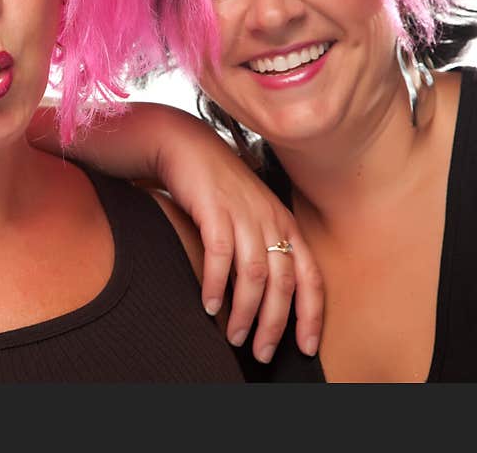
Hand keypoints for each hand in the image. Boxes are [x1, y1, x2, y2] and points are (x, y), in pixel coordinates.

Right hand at [157, 125, 323, 361]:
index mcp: (285, 223)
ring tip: (233, 335)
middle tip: (260, 351)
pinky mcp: (214, 209)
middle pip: (283, 283)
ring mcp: (243, 214)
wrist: (185, 146)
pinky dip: (217, 285)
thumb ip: (261, 245)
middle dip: (274, 324)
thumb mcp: (249, 213)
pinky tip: (209, 305)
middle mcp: (270, 219)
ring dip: (244, 312)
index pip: (310, 276)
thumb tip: (263, 294)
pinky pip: (221, 256)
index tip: (304, 347)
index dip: (311, 315)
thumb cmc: (215, 185)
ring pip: (254, 275)